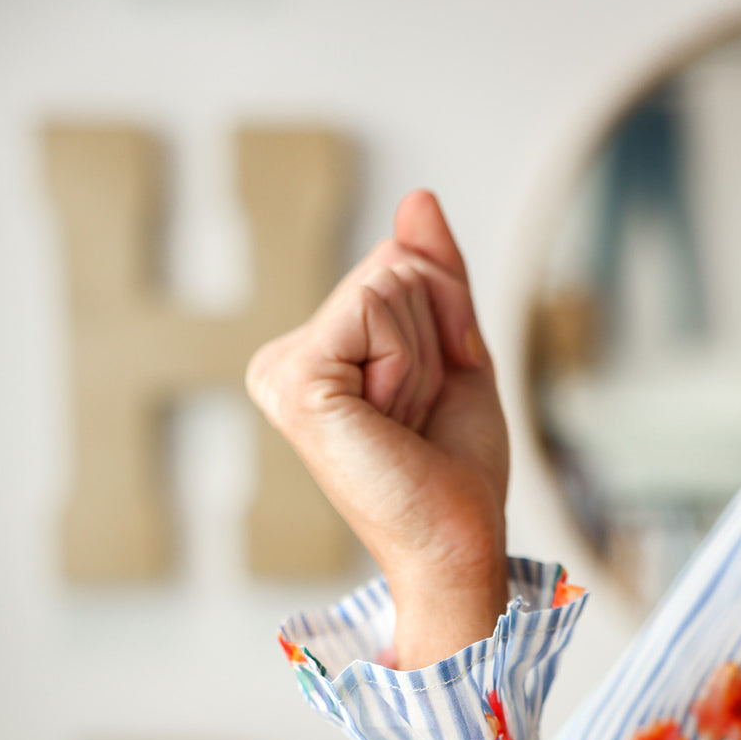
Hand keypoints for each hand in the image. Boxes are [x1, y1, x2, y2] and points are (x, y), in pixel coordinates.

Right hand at [246, 191, 509, 666]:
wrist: (458, 540)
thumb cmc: (454, 467)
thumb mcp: (453, 352)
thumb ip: (435, 276)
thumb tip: (416, 200)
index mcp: (313, 355)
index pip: (394, 265)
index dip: (444, 318)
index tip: (428, 397)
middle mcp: (283, 360)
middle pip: (391, 265)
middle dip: (435, 333)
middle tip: (417, 416)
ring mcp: (282, 371)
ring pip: (389, 282)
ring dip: (425, 356)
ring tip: (404, 423)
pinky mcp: (296, 380)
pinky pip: (375, 306)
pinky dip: (409, 362)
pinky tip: (389, 420)